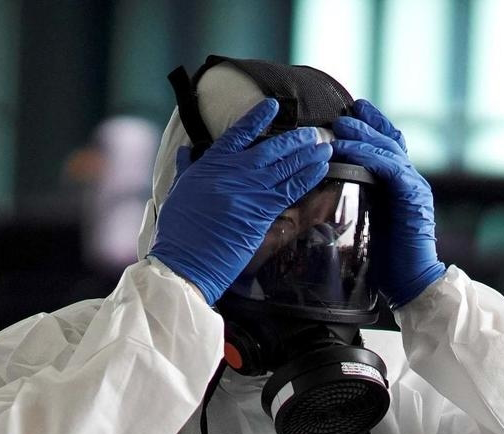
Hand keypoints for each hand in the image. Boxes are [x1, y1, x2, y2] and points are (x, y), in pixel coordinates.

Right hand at [150, 99, 331, 304]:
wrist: (186, 259)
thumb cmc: (178, 230)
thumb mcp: (178, 191)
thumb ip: (187, 167)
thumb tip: (185, 150)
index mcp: (212, 163)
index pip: (238, 133)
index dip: (258, 117)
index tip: (273, 105)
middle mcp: (234, 172)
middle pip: (271, 149)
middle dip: (295, 139)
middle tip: (314, 132)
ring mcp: (250, 191)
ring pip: (286, 167)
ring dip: (308, 155)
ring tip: (325, 146)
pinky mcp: (262, 212)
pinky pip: (291, 190)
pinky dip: (308, 177)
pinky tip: (321, 169)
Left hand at [331, 100, 445, 307]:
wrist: (412, 284)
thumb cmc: (387, 261)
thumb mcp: (368, 224)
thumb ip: (359, 204)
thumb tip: (329, 195)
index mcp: (399, 187)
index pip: (388, 147)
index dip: (372, 127)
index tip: (351, 112)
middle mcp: (410, 181)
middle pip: (390, 141)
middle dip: (367, 124)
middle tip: (342, 113)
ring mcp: (414, 188)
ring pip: (389, 150)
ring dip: (363, 136)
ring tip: (340, 127)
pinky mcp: (413, 198)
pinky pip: (390, 168)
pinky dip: (369, 156)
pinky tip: (350, 150)